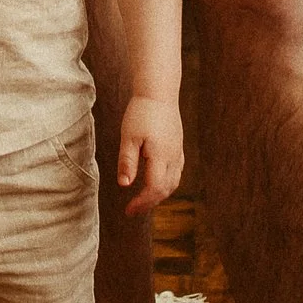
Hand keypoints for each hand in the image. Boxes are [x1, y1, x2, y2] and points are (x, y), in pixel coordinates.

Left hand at [116, 95, 184, 215]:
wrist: (159, 91)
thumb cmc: (141, 112)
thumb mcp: (128, 136)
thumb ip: (127, 162)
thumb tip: (124, 185)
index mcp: (161, 156)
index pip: (154, 189)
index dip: (142, 203)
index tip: (128, 210)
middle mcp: (173, 157)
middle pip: (165, 189)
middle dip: (150, 202)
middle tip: (133, 210)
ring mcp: (178, 152)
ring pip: (173, 182)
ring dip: (159, 195)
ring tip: (143, 200)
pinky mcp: (178, 146)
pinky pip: (176, 172)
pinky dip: (166, 184)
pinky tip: (156, 183)